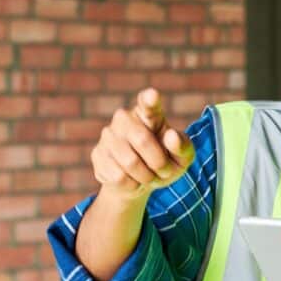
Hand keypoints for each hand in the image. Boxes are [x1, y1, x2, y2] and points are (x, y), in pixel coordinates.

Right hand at [91, 88, 194, 203]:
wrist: (140, 182)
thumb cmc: (165, 162)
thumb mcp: (182, 158)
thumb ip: (183, 146)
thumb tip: (171, 136)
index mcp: (149, 114)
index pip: (148, 103)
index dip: (150, 99)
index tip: (153, 95)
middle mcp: (125, 118)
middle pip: (143, 140)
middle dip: (159, 163)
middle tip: (164, 170)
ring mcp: (108, 135)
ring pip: (130, 162)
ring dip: (146, 177)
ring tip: (148, 176)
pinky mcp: (98, 154)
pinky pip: (119, 177)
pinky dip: (132, 185)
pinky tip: (132, 180)